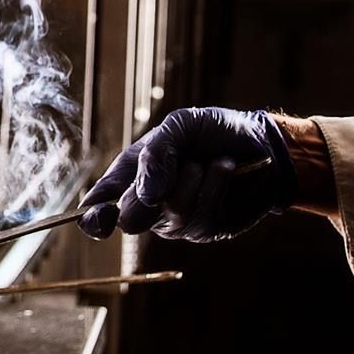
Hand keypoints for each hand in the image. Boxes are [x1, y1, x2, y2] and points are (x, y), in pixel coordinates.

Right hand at [78, 107, 297, 242]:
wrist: (260, 142)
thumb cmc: (213, 131)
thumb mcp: (180, 125)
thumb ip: (155, 154)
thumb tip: (147, 194)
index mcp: (132, 177)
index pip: (99, 208)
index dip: (94, 219)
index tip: (101, 216)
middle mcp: (150, 204)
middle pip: (131, 219)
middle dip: (151, 192)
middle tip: (177, 165)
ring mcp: (177, 221)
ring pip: (172, 213)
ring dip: (192, 179)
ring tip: (206, 161)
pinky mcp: (206, 229)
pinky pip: (202, 214)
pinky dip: (215, 183)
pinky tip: (225, 168)